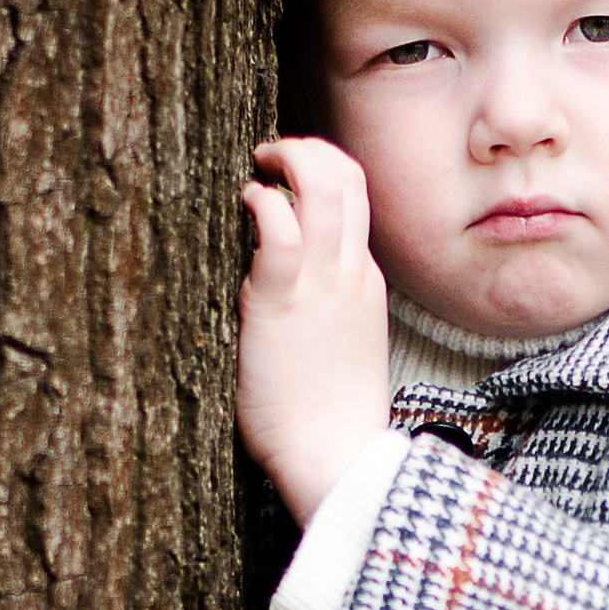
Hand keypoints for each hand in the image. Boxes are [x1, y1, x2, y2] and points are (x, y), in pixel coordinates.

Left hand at [238, 136, 394, 523]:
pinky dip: (261, 199)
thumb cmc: (329, 419)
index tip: (283, 179)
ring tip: (255, 167)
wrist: (335, 459)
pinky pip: (279, 228)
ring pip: (323, 186)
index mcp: (363, 282)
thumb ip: (324, 310)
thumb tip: (286, 287)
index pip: (354, 201)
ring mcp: (323, 284)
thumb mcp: (341, 348)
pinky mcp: (283, 301)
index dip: (319, 173)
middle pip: (346, 178)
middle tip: (267, 157)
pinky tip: (245, 202)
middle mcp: (350, 272)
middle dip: (305, 150)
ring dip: (286, 159)